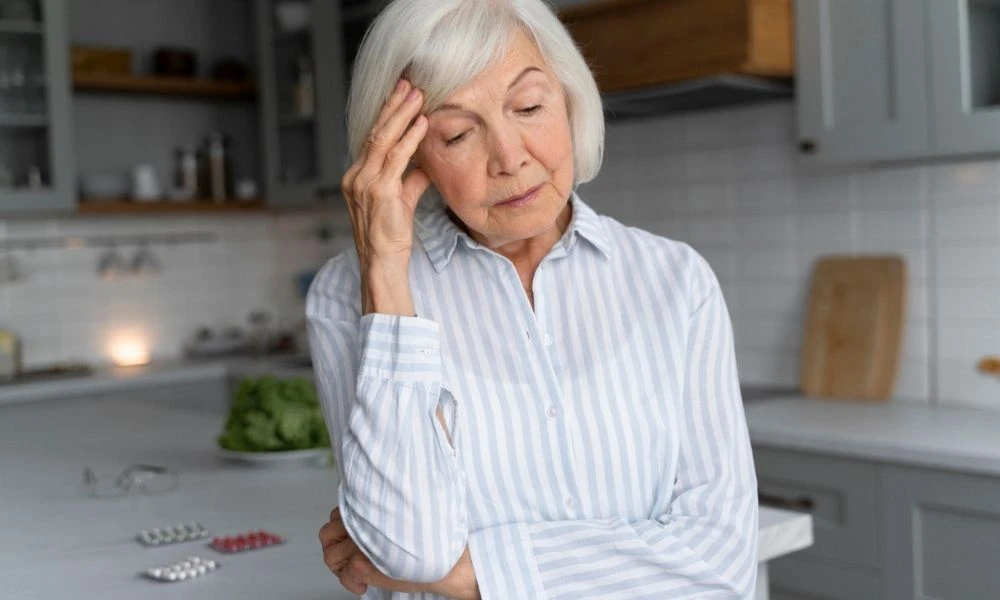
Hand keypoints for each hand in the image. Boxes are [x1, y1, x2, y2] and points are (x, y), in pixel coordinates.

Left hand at [319, 507, 479, 598]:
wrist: (447, 561)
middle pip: (327, 532)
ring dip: (340, 566)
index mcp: (372, 508)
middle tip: (346, 556)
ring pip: (330, 555)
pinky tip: (363, 585)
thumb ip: (383, 513)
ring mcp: (361, 543)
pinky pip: (344, 576)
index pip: (337, 514)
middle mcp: (363, 522)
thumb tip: (365, 518)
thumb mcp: (403, 517)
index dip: (340, 528)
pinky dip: (351, 584)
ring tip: (353, 570)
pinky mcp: (363, 564)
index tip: (349, 537)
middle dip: (334, 546)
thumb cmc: (431, 540)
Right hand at [341, 78, 431, 314]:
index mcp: (357, 177)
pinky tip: (421, 124)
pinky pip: (396, 158)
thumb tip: (426, 165)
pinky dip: (410, 138)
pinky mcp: (379, 192)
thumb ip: (411, 180)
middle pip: (375, 132)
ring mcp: (364, 183)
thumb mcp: (402, 201)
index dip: (387, 115)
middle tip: (409, 83)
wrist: (382, 263)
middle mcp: (356, 176)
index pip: (372, 139)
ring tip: (417, 95)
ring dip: (402, 115)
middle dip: (393, 106)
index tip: (401, 95)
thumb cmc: (391, 236)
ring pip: (383, 140)